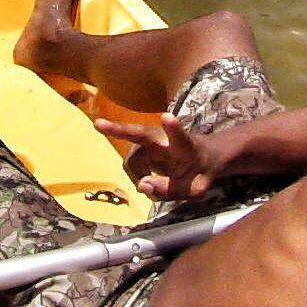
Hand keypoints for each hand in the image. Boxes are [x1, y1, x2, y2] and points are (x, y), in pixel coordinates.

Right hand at [92, 109, 219, 200]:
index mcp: (186, 148)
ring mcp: (154, 140)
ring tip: (152, 188)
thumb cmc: (204, 170)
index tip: (166, 116)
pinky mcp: (145, 145)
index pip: (181, 138)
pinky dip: (136, 174)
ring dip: (135, 174)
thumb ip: (171, 190)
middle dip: (119, 129)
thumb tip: (141, 186)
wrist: (208, 154)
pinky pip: (132, 161)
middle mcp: (166, 139)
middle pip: (141, 134)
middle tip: (97, 124)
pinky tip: (148, 180)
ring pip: (132, 157)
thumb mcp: (196, 188)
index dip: (173, 128)